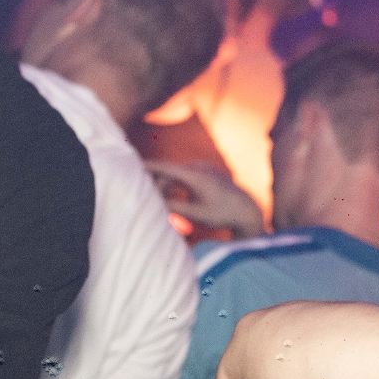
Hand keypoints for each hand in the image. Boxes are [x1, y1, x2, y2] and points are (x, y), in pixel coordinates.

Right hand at [146, 161, 264, 239]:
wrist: (246, 210)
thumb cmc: (222, 214)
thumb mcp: (197, 214)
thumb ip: (176, 208)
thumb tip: (157, 204)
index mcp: (196, 176)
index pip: (166, 168)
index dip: (149, 167)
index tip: (133, 165)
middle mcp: (199, 168)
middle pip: (170, 173)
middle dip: (159, 187)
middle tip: (153, 204)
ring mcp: (204, 168)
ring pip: (177, 175)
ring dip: (169, 188)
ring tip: (165, 206)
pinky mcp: (207, 172)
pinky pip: (186, 176)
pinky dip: (179, 187)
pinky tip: (177, 200)